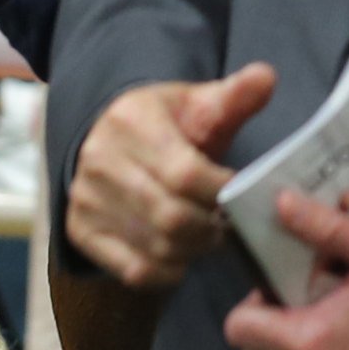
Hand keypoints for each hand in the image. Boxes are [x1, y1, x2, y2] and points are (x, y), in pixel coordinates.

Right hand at [68, 64, 275, 288]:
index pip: (185, 173)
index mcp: (131, 121)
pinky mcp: (80, 230)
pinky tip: (182, 258)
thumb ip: (235, 96)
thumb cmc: (166, 125)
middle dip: (210, 227)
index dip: (221, 191)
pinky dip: (166, 273)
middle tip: (226, 224)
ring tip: (208, 237)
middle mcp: (100, 160)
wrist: (109, 140)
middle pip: (171, 216)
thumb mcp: (197, 104)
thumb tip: (267, 76)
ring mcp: (86, 199)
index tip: (239, 192)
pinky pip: (132, 270)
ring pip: (155, 247)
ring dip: (193, 251)